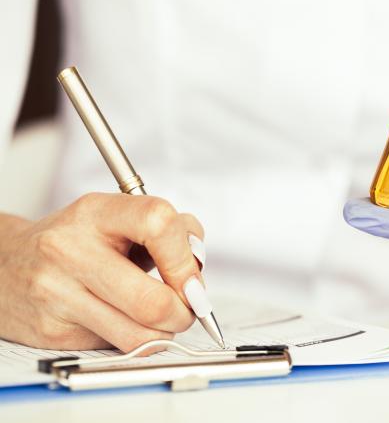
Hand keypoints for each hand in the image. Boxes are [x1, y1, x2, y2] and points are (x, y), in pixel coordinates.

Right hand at [0, 193, 204, 351]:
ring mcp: (59, 294)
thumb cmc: (76, 241)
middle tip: (188, 306)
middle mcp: (71, 251)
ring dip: (166, 331)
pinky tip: (126, 319)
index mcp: (95, 212)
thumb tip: (198, 266)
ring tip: (162, 316)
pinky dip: (136, 339)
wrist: (6, 266)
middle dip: (185, 311)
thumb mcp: (118, 217)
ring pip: (141, 335)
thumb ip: (170, 230)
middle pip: (153, 300)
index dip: (187, 257)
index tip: (192, 275)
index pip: (159, 222)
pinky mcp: (54, 332)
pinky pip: (119, 347)